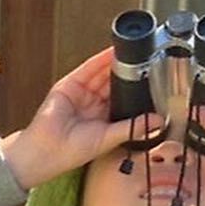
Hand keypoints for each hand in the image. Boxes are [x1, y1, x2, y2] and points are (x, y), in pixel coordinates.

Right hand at [1, 48, 140, 190]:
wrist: (46, 150)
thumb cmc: (71, 152)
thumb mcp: (108, 138)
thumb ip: (133, 127)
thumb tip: (158, 121)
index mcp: (104, 119)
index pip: (123, 98)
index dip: (135, 89)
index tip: (152, 80)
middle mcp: (93, 105)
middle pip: (114, 83)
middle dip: (128, 74)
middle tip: (146, 62)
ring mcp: (81, 93)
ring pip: (102, 73)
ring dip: (116, 64)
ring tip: (133, 53)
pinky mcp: (69, 85)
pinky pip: (88, 69)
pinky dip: (100, 60)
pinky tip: (113, 53)